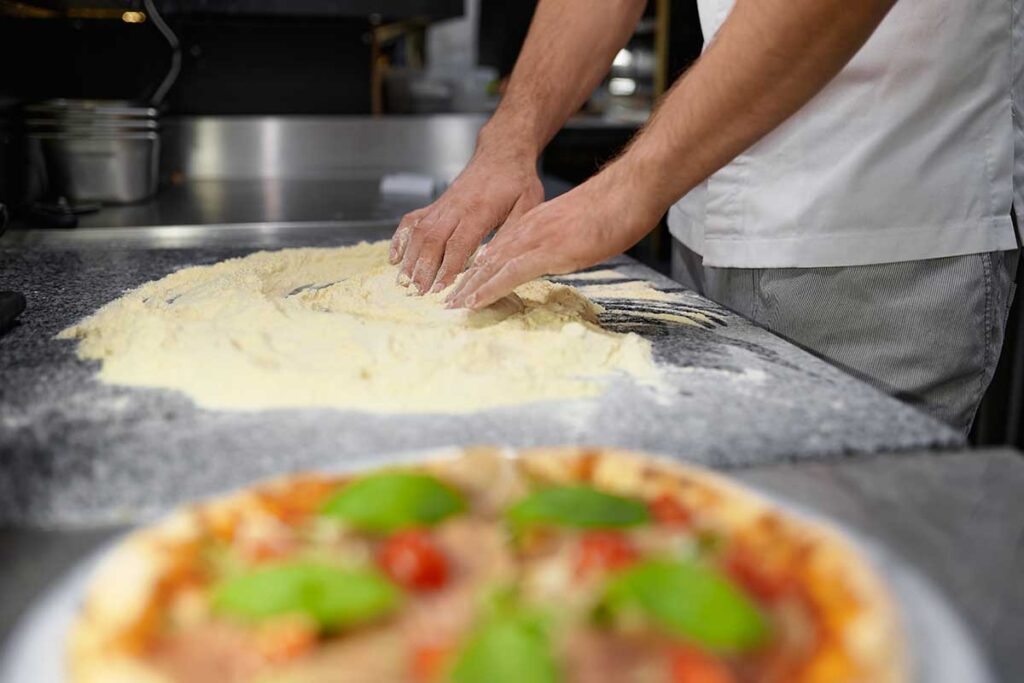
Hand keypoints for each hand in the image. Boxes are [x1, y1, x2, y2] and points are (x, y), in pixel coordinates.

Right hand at [389, 145, 543, 293]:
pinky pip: (412, 221)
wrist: (503, 152)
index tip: (439, 289)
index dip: (447, 267)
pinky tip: (395, 257)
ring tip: (404, 282)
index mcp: (479, 209)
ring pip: (419, 232)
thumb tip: (494, 262)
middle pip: (432, 240)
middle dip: (423, 268)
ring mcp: (442, 205)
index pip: (458, 243)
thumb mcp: (527, 206)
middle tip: (417, 292)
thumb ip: (510, 234)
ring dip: (410, 258)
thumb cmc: (518, 181)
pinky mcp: (436, 204)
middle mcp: (455, 207)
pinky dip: (400, 238)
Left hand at [445, 161, 663, 309]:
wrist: (626, 193)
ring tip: (451, 306)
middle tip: (447, 302)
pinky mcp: (546, 251)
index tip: (464, 286)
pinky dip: (489, 288)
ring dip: (469, 288)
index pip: (498, 250)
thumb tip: (556, 258)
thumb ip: (560, 243)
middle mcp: (527, 230)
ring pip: (491, 266)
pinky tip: (475, 301)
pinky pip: (510, 273)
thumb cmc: (612, 211)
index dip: (479, 270)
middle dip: (466, 282)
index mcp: (535, 224)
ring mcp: (535, 240)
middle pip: (488, 259)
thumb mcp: (577, 228)